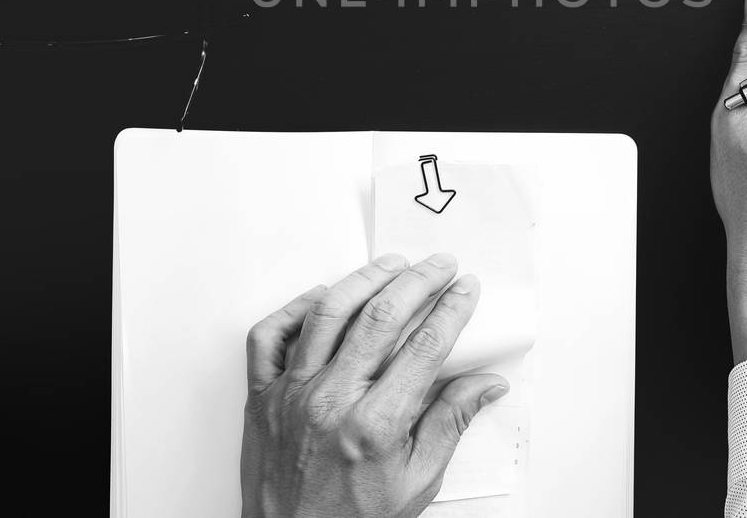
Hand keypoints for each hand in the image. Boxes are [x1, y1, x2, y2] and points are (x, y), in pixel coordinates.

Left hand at [240, 253, 509, 517]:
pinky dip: (295, 309)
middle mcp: (329, 401)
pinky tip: (321, 296)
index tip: (466, 289)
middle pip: (380, 317)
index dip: (451, 309)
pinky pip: (269, 336)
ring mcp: (290, 394)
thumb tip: (486, 384)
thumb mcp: (416, 482)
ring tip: (391, 265)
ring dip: (364, 280)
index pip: (424, 347)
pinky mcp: (261, 395)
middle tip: (439, 265)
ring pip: (327, 313)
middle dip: (418, 281)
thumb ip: (450, 424)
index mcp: (373, 426)